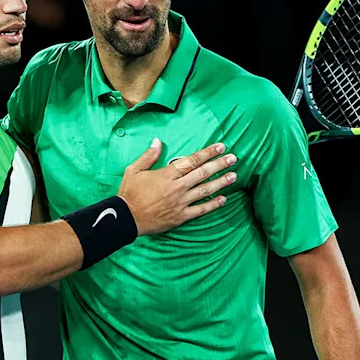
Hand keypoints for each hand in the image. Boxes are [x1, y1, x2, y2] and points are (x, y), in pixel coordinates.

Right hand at [118, 139, 236, 235]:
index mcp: (167, 174)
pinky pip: (200, 210)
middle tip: (233, 158)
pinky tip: (223, 199)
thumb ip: (148, 156)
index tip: (221, 146)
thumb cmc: (129, 193)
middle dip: (220, 164)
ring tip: (233, 176)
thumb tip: (157, 141)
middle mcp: (177, 187)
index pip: (192, 160)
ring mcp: (180, 202)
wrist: (126, 218)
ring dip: (221, 183)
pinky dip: (212, 205)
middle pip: (203, 173)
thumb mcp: (133, 170)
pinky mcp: (180, 216)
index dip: (208, 152)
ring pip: (205, 190)